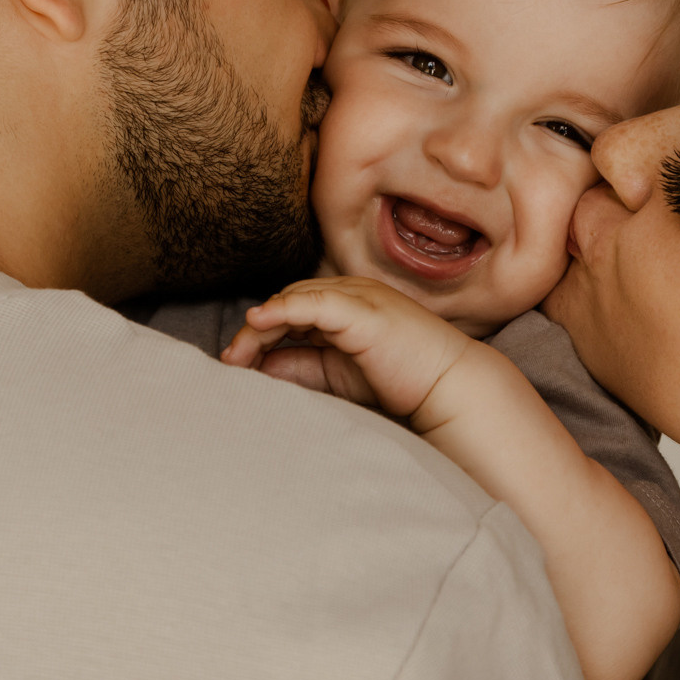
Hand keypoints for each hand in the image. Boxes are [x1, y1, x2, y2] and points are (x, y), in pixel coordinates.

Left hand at [222, 276, 474, 422]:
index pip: (291, 309)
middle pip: (286, 302)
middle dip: (254, 332)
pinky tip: (259, 322)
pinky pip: (315, 303)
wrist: (449, 387)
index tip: (236, 363)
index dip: (260, 334)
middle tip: (230, 363)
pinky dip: (283, 310)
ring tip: (237, 355)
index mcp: (346, 305)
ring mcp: (358, 297)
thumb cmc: (402, 382)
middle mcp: (350, 293)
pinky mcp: (364, 310)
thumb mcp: (338, 375)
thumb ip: (301, 367)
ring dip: (261, 327)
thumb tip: (260, 368)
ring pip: (294, 299)